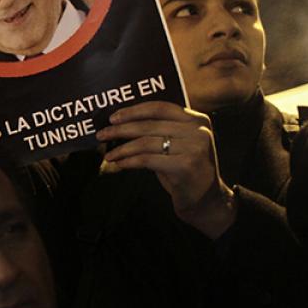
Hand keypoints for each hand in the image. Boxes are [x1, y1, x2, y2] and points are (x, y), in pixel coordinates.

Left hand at [96, 101, 235, 238]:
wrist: (206, 200)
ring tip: (108, 154)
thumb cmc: (184, 168)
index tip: (113, 117)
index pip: (159, 107)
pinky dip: (129, 161)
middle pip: (149, 125)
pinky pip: (147, 160)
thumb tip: (122, 121)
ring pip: (146, 143)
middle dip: (121, 130)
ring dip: (122, 148)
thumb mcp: (178, 143)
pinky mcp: (185, 166)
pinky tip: (119, 164)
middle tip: (102, 135)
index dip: (133, 111)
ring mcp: (193, 148)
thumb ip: (160, 129)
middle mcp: (198, 131)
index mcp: (197, 119)